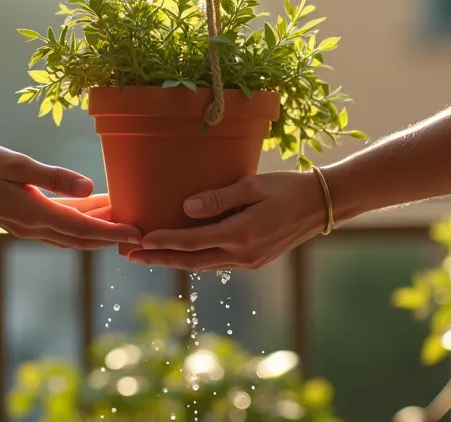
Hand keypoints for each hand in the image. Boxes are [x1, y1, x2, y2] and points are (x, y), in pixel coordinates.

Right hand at [0, 141, 140, 248]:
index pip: (83, 230)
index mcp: (33, 214)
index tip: (138, 234)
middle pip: (81, 238)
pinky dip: (78, 222)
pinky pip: (57, 226)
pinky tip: (89, 208)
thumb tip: (89, 189)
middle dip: (111, 235)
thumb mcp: (15, 163)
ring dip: (96, 229)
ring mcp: (24, 225)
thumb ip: (53, 177)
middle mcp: (31, 226)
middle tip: (141, 228)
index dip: (113, 233)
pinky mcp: (19, 218)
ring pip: (69, 234)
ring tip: (123, 215)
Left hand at [126, 170, 327, 269]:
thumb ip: (219, 198)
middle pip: (191, 261)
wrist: (321, 206)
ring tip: (147, 255)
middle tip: (130, 254)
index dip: (163, 242)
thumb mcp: (253, 186)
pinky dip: (195, 258)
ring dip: (174, 260)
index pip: (191, 241)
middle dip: (159, 258)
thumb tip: (185, 207)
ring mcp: (249, 261)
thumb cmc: (287, 188)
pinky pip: (217, 262)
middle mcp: (242, 254)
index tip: (139, 239)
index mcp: (240, 234)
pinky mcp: (254, 260)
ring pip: (203, 265)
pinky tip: (181, 253)